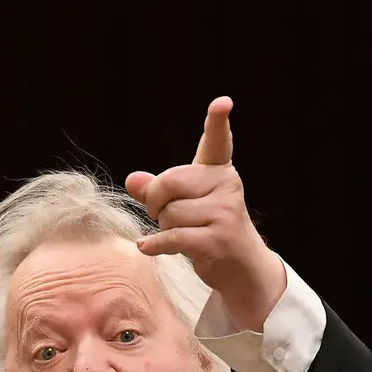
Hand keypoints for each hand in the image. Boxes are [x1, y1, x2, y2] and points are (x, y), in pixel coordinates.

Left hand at [124, 96, 286, 330]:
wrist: (239, 268)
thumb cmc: (207, 231)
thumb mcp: (184, 205)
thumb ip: (157, 190)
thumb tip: (132, 179)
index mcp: (219, 172)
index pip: (217, 143)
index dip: (217, 122)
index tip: (222, 102)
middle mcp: (226, 185)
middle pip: (170, 182)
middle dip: (155, 201)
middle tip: (159, 215)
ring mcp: (224, 212)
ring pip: (169, 213)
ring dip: (162, 227)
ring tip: (177, 234)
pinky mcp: (217, 238)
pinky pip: (172, 236)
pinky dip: (155, 244)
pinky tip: (148, 247)